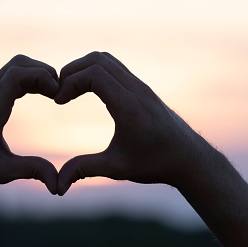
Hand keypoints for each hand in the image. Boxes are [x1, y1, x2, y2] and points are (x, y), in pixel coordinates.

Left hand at [0, 55, 59, 193]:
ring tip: (54, 92)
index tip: (58, 95)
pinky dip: (30, 77)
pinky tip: (41, 93)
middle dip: (44, 72)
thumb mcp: (1, 173)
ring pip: (14, 66)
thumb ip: (30, 171)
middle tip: (60, 93)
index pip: (15, 76)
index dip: (41, 77)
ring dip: (37, 72)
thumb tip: (58, 183)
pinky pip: (11, 74)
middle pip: (17, 64)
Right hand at [55, 52, 208, 194]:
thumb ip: (84, 170)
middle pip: (97, 60)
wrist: (188, 158)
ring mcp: (140, 86)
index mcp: (129, 106)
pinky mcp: (141, 88)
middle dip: (72, 71)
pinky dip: (95, 71)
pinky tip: (87, 91)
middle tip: (59, 91)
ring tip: (70, 89)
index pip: (94, 74)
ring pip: (106, 59)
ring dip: (84, 68)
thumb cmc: (155, 164)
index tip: (58, 102)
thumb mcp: (116, 168)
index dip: (70, 82)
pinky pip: (114, 67)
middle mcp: (136, 90)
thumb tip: (58, 187)